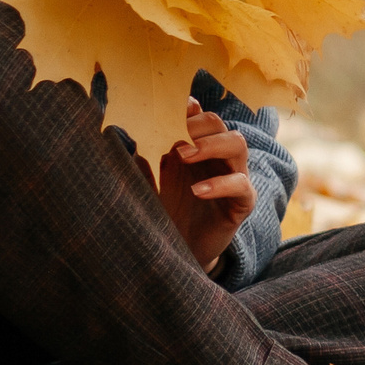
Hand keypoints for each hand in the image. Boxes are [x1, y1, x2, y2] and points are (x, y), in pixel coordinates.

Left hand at [154, 99, 254, 271]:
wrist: (179, 254)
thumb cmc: (166, 215)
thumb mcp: (149, 186)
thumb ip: (142, 162)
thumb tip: (122, 134)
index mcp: (197, 148)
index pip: (199, 117)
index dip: (188, 110)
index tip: (169, 109)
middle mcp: (218, 158)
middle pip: (219, 124)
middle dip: (197, 125)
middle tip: (174, 137)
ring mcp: (234, 177)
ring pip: (238, 144)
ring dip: (211, 145)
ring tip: (184, 156)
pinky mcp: (243, 202)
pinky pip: (242, 185)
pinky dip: (221, 184)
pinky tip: (197, 190)